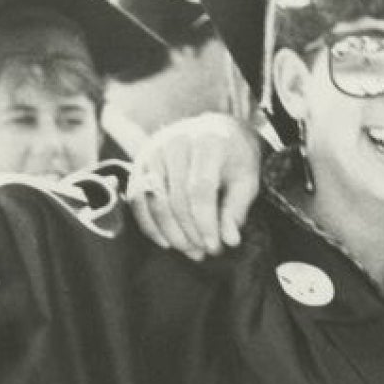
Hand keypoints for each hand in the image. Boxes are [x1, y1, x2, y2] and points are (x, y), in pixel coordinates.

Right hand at [127, 112, 262, 259]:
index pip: (200, 189)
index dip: (206, 222)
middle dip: (189, 231)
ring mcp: (153, 151)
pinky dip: (149, 224)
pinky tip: (166, 242)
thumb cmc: (235, 157)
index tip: (214, 247)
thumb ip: (237, 208)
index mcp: (207, 141)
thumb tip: (229, 240)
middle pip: (176, 198)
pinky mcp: (139, 162)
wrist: (214, 130)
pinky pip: (136, 199)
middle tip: (202, 253)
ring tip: (189, 250)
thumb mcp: (247, 178)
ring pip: (154, 201)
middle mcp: (175, 142)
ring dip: (170, 232)